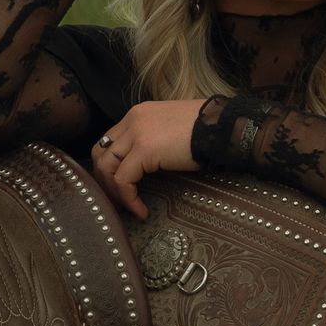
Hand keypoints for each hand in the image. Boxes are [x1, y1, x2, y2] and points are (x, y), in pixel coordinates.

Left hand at [91, 99, 205, 219]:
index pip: (109, 141)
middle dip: (104, 180)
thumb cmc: (208, 130)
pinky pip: (124, 179)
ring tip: (128, 209)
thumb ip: (155, 139)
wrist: (224, 126)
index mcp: (138, 114)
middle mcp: (133, 120)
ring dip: (114, 192)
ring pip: (107, 166)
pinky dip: (129, 199)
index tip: (118, 189)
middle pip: (101, 153)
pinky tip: (142, 210)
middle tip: (116, 202)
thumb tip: (148, 164)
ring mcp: (137, 133)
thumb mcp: (172, 130)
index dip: (109, 167)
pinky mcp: (144, 149)